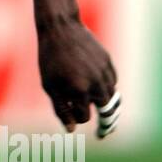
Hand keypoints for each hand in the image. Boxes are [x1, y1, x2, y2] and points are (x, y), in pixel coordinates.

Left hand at [37, 17, 117, 133]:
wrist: (61, 28)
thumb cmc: (50, 58)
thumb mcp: (49, 85)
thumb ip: (61, 109)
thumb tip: (72, 130)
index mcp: (79, 90)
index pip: (84, 117)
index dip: (76, 118)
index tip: (72, 118)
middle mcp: (96, 82)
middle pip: (107, 111)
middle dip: (105, 124)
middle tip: (103, 133)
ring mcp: (104, 71)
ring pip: (111, 97)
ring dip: (104, 104)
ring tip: (101, 111)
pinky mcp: (108, 62)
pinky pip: (112, 82)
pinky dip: (106, 88)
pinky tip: (97, 88)